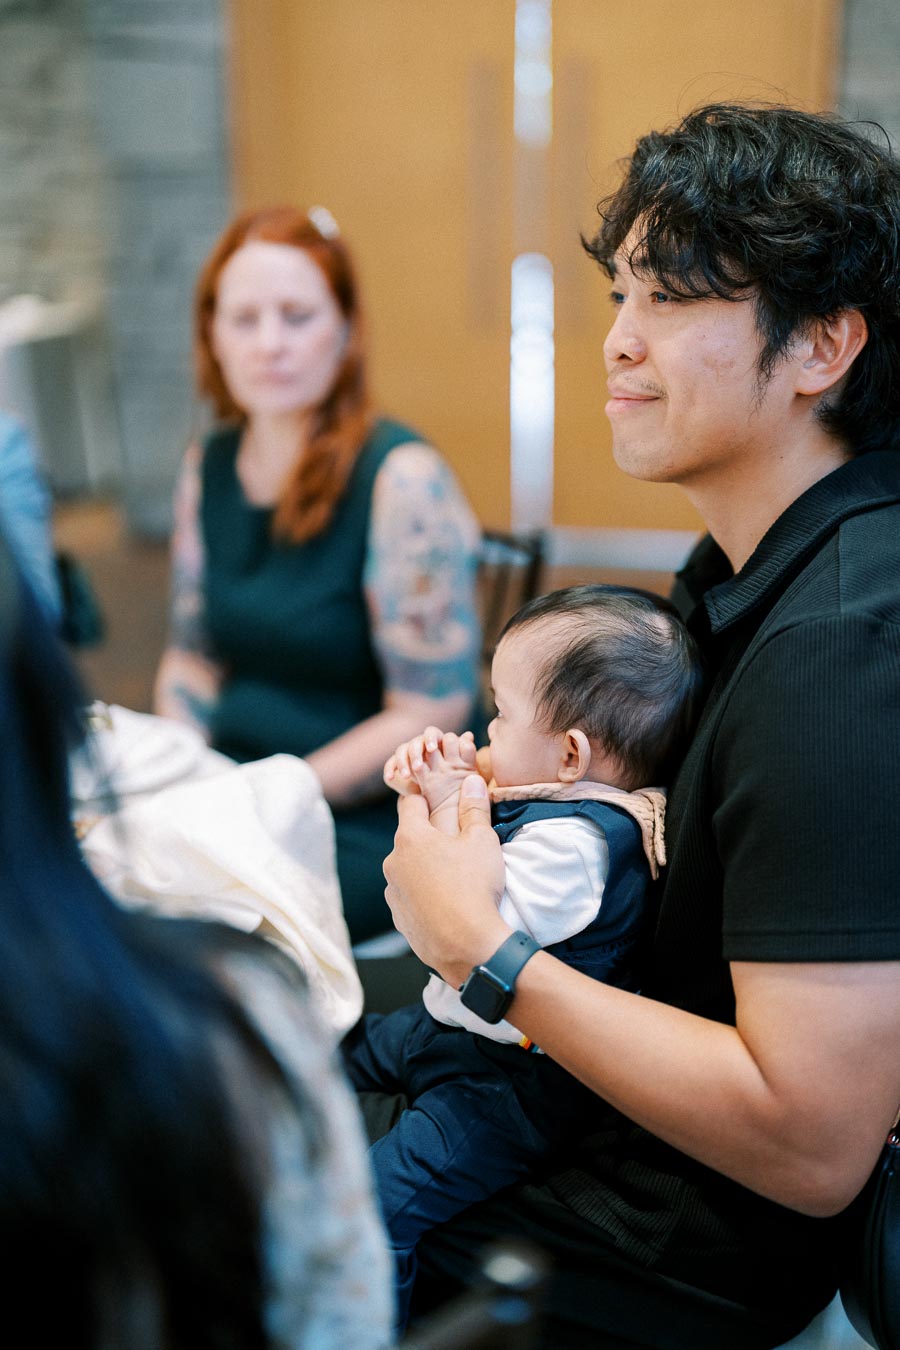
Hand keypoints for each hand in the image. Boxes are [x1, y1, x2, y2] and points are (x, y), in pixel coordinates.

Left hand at [383, 774, 509, 986]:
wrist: (467, 945)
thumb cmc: (474, 887)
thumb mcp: (482, 841)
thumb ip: (474, 808)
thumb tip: (471, 780)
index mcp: (410, 837)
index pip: (411, 803)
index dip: (426, 798)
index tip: (440, 801)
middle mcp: (393, 862)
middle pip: (410, 839)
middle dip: (429, 838)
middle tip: (457, 846)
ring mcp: (393, 892)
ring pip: (408, 869)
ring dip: (425, 869)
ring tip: (454, 879)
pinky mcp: (399, 917)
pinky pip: (410, 897)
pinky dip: (424, 896)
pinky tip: (447, 903)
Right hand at [384, 726, 476, 813]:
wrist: (443, 795)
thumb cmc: (456, 777)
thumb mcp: (462, 764)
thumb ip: (464, 749)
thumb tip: (469, 736)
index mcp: (437, 741)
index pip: (432, 733)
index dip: (432, 738)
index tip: (433, 749)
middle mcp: (422, 744)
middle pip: (415, 742)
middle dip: (416, 753)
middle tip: (419, 767)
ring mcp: (409, 754)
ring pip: (401, 750)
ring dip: (403, 762)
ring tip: (406, 776)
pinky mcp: (398, 765)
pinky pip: (390, 764)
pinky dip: (390, 771)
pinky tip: (391, 779)